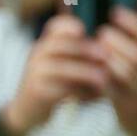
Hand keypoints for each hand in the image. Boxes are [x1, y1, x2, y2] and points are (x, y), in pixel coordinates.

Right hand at [2, 14, 106, 135]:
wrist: (27, 110)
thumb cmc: (54, 84)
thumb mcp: (61, 64)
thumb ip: (79, 54)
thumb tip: (109, 48)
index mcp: (45, 44)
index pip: (57, 25)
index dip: (74, 26)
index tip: (89, 33)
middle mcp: (37, 54)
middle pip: (64, 45)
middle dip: (88, 49)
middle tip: (107, 56)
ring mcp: (35, 73)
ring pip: (65, 68)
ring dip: (88, 73)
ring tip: (104, 79)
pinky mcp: (37, 92)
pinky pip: (63, 89)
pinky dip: (81, 92)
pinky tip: (93, 96)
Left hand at [98, 6, 136, 135]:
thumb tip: (121, 25)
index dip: (132, 23)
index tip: (115, 12)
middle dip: (117, 41)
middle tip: (101, 33)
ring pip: (127, 71)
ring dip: (108, 58)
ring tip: (94, 50)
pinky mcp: (132, 108)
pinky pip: (114, 89)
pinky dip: (101, 78)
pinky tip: (91, 70)